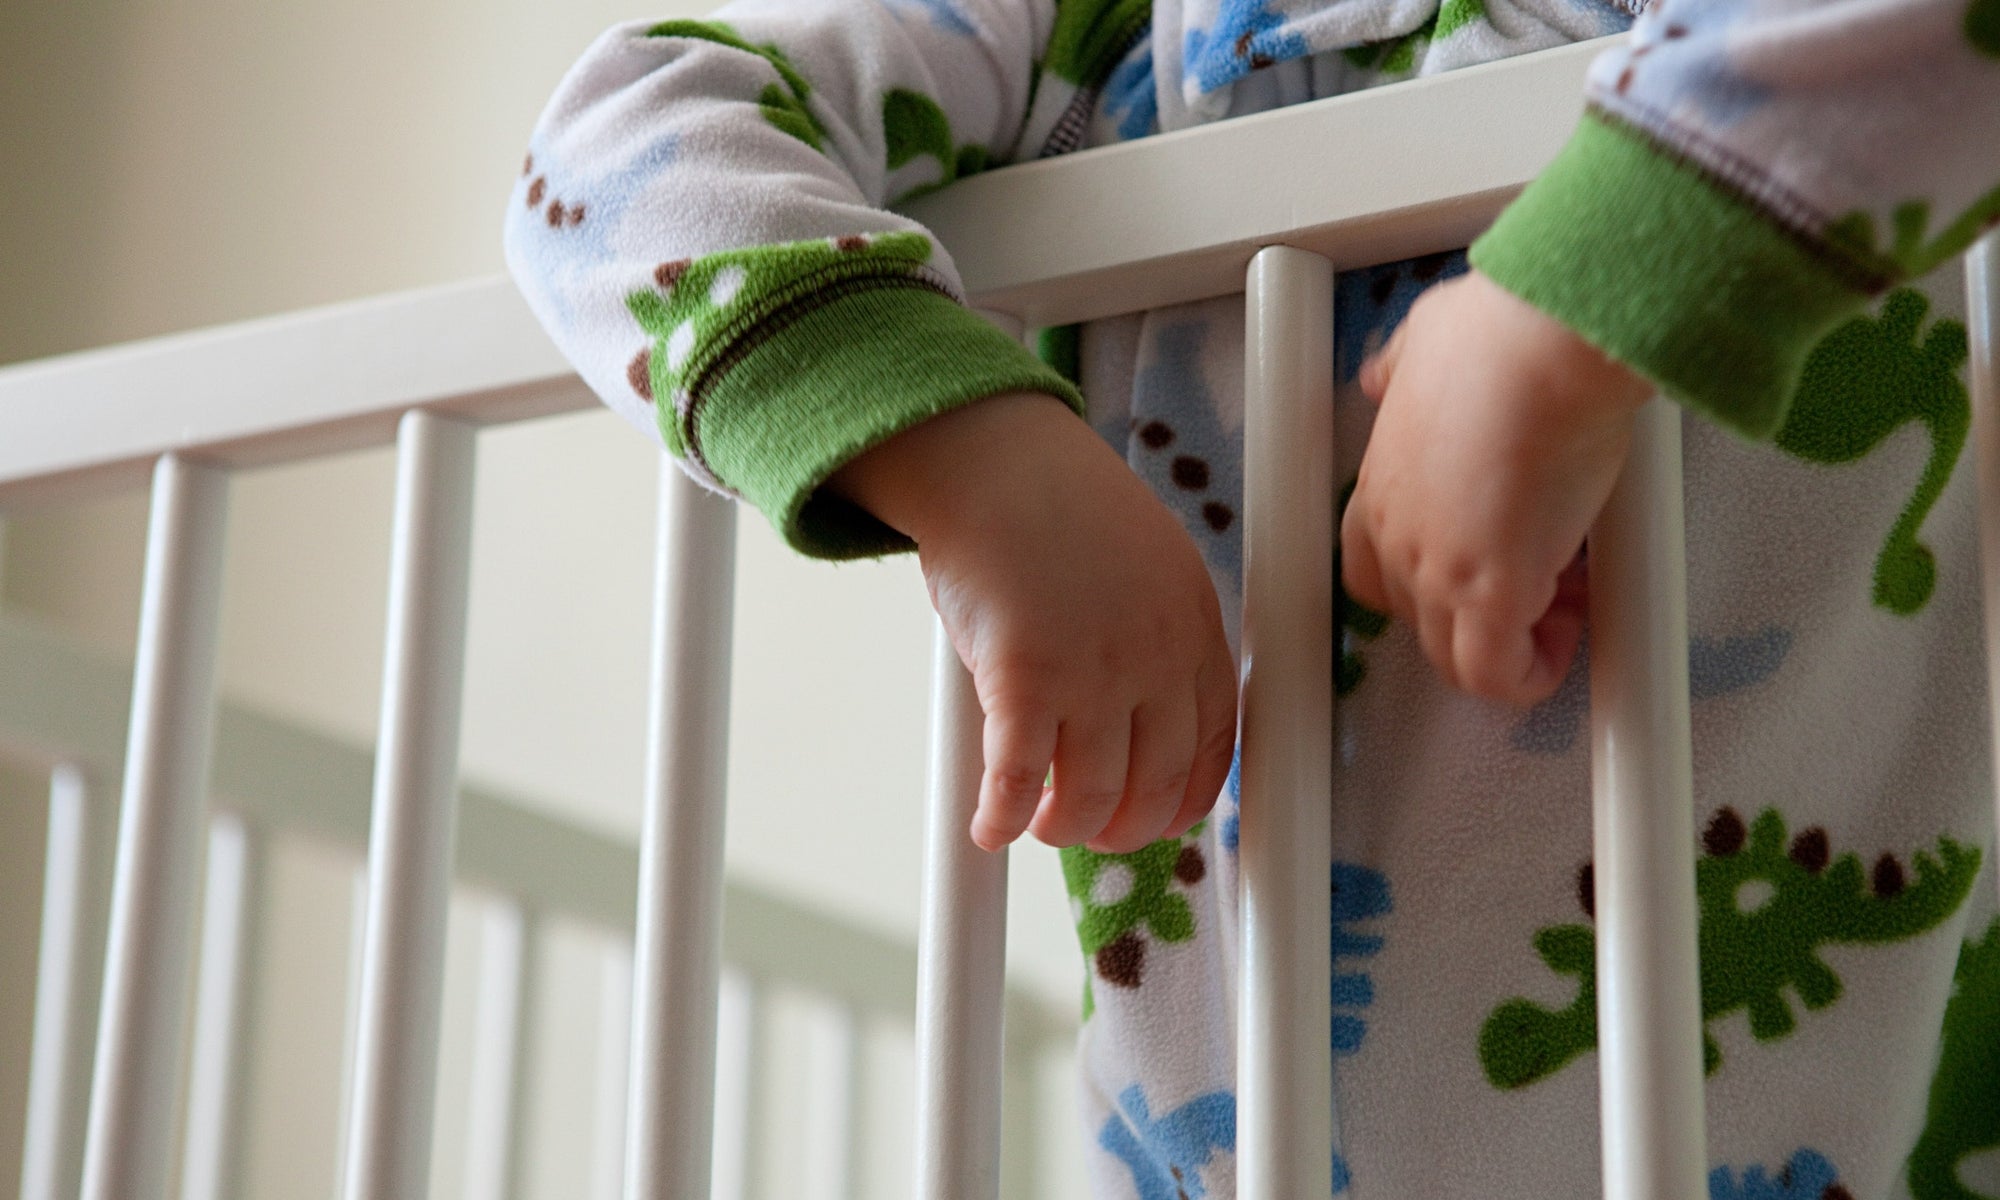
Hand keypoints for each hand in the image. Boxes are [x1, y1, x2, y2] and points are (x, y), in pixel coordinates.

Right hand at [828, 393, 1237, 851]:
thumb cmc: (1060, 509)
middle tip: (1092, 832)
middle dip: (1122, 828)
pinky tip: (988, 827)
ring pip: (1088, 797)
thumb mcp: (1151, 564)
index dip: (1184, 801)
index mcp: (1194, 630)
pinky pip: (1016, 780)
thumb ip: (1162, 635)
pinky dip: (1000, 817)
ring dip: (1062, 828)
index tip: (1159, 819)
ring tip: (1040, 823)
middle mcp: (1154, 660)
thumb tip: (1144, 712)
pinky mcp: (1023, 679)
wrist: (997, 461)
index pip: (1214, 750)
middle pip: (1154, 788)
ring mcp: (1091, 673)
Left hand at [1341, 271, 1652, 705]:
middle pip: (1418, 618)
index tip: (1489, 559)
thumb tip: (1384, 374)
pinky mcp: (1490, 592)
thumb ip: (1402, 367)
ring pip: (1454, 656)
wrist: (1543, 340)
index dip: (1428, 581)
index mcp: (1382, 484)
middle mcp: (1398, 535)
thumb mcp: (1423, 340)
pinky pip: (1495, 677)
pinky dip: (1531, 673)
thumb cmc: (1501, 332)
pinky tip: (1567, 633)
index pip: (1372, 570)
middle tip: (1549, 575)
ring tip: (1567, 599)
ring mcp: (1438, 568)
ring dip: (1514, 643)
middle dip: (1485, 610)